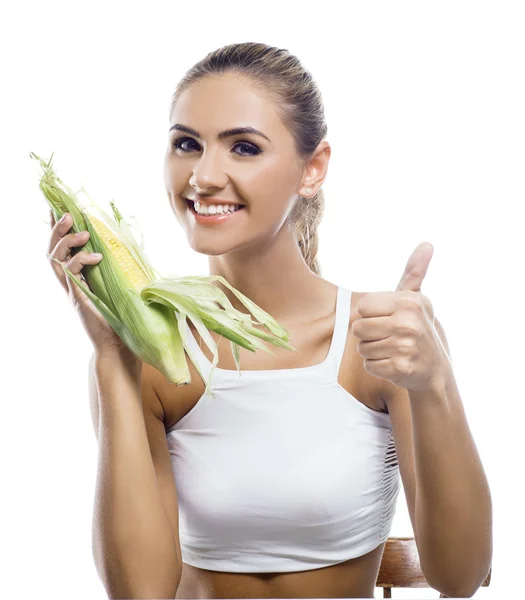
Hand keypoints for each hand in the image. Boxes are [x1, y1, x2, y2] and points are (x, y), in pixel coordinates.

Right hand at [47, 210, 128, 353]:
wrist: (119, 344)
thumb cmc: (123, 317)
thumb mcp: (122, 286)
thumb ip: (122, 270)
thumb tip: (136, 250)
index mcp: (79, 277)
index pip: (63, 248)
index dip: (58, 230)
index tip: (58, 209)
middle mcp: (71, 282)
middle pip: (52, 250)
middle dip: (57, 229)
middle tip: (68, 215)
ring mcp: (71, 290)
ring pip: (55, 259)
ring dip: (66, 241)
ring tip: (83, 232)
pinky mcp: (76, 297)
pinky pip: (70, 273)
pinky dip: (80, 260)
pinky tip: (96, 257)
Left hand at [352, 242, 449, 391]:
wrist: (436, 371)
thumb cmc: (419, 330)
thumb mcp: (416, 300)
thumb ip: (414, 273)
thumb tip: (427, 244)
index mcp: (409, 302)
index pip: (363, 307)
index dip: (371, 316)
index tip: (389, 320)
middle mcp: (409, 322)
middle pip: (358, 328)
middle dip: (368, 336)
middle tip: (389, 338)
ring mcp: (405, 346)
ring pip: (362, 348)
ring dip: (373, 352)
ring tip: (393, 350)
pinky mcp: (401, 368)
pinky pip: (369, 365)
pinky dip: (378, 367)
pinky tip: (394, 364)